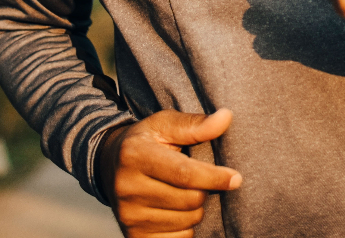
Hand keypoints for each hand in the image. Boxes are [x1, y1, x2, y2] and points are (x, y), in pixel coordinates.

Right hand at [97, 109, 241, 237]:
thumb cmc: (147, 141)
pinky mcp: (134, 236)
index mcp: (135, 155)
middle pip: (189, 200)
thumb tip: (226, 117)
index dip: (214, 177)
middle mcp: (128, 188)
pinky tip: (175, 210)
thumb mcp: (164, 124)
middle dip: (204, 191)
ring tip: (183, 192)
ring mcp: (129, 216)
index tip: (236, 178)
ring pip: (186, 221)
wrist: (108, 166)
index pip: (184, 173)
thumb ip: (195, 124)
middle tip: (197, 179)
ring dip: (195, 209)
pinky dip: (185, 227)